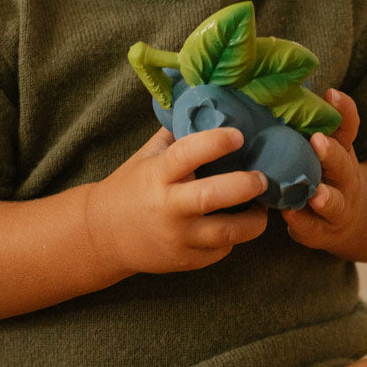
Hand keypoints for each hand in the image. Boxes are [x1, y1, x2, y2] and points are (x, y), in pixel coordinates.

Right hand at [88, 125, 268, 276]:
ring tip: (260, 205)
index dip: (215, 142)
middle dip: (245, 185)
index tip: (239, 135)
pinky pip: (221, 251)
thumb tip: (212, 105)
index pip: (187, 155)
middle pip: (212, 197)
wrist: (104, 234)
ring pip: (227, 233)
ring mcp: (177, 238)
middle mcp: (167, 207)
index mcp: (157, 174)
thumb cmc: (132, 186)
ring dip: (254, 220)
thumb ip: (177, 134)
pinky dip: (234, 237)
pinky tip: (236, 223)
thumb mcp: (148, 156)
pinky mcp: (185, 260)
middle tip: (262, 178)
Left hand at [281, 90, 366, 256]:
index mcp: (343, 153)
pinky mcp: (318, 232)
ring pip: (333, 203)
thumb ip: (333, 120)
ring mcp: (335, 209)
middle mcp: (345, 181)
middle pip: (343, 166)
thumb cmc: (333, 174)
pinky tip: (287, 215)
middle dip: (331, 154)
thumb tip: (325, 89)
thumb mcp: (338, 146)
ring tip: (316, 194)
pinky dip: (300, 222)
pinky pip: (310, 228)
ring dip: (325, 198)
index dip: (343, 112)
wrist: (353, 221)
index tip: (331, 95)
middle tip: (318, 141)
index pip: (348, 129)